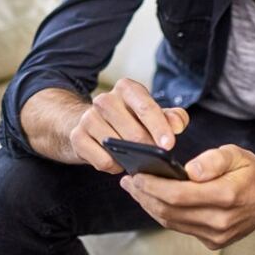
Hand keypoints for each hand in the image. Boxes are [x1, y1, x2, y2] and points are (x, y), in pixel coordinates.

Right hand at [70, 77, 189, 173]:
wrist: (89, 123)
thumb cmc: (129, 118)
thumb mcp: (152, 114)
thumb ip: (171, 117)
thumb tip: (178, 124)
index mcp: (127, 88)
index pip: (146, 108)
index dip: (159, 127)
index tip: (169, 145)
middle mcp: (105, 99)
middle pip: (133, 131)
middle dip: (148, 148)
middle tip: (155, 157)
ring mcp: (88, 117)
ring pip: (116, 146)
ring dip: (130, 158)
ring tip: (136, 158)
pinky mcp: (77, 136)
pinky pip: (102, 160)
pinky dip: (114, 166)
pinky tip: (118, 163)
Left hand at [120, 144, 254, 249]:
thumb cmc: (251, 171)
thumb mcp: (235, 154)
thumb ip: (212, 160)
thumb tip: (189, 169)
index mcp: (227, 195)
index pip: (178, 195)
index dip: (153, 186)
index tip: (137, 175)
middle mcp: (222, 220)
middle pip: (170, 211)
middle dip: (145, 196)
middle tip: (130, 182)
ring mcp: (218, 235)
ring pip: (172, 222)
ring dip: (150, 207)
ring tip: (137, 190)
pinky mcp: (215, 242)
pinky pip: (182, 228)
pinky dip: (165, 214)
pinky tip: (156, 201)